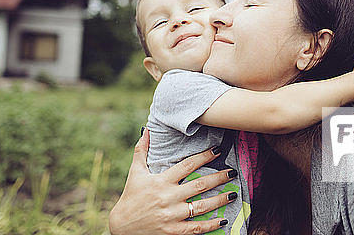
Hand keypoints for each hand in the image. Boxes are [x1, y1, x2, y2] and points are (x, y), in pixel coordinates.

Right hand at [109, 129, 235, 234]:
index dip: (204, 157)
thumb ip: (142, 150)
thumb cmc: (130, 197)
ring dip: (220, 200)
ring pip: (201, 206)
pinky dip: (210, 225)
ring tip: (233, 194)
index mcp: (161, 181)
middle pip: (199, 185)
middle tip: (232, 172)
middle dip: (218, 178)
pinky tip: (223, 220)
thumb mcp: (135, 173)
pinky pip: (195, 228)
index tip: (218, 151)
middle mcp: (168, 197)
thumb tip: (147, 129)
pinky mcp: (172, 231)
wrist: (120, 227)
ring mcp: (171, 215)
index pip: (187, 166)